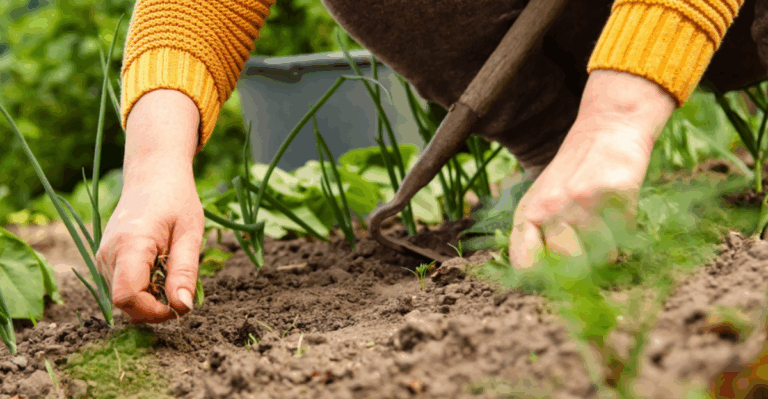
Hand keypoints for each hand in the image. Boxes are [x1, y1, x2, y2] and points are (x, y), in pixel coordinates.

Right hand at [96, 89, 202, 321]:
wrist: (152, 175)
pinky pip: (123, 288)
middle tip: (182, 287)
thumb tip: (182, 308)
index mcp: (129, 245)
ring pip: (125, 300)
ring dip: (152, 298)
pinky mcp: (105, 261)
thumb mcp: (190, 234)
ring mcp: (102, 258)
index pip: (128, 298)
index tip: (180, 303)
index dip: (154, 311)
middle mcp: (107, 254)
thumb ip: (185, 272)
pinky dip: (144, 288)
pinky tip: (160, 268)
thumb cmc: (176, 199)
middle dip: (156, 307)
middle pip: (126, 304)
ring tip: (171, 270)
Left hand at [509, 70, 675, 268]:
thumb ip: (537, 238)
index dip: (542, 281)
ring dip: (609, 249)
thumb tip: (543, 286)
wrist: (604, 130)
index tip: (557, 281)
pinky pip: (625, 235)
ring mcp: (582, 201)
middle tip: (590, 255)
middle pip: (568, 266)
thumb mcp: (541, 202)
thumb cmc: (570, 176)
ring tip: (604, 226)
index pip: (525, 266)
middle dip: (583, 269)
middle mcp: (550, 208)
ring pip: (602, 256)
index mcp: (528, 214)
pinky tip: (618, 210)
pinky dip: (625, 231)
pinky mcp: (614, 193)